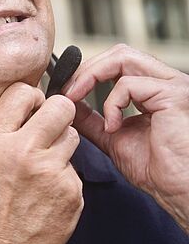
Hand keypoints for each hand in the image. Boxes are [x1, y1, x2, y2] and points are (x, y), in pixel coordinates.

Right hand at [0, 82, 82, 243]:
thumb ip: (5, 125)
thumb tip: (34, 100)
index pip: (23, 92)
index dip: (31, 97)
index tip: (31, 107)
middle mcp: (22, 151)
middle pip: (60, 107)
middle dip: (58, 112)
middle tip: (50, 124)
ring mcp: (51, 172)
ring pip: (73, 136)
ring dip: (61, 144)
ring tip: (43, 163)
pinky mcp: (72, 191)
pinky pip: (76, 167)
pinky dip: (64, 175)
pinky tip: (48, 189)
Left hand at [64, 44, 188, 231]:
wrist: (178, 189)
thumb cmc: (157, 169)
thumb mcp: (112, 136)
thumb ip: (92, 118)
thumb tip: (68, 103)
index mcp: (154, 90)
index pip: (117, 63)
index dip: (87, 72)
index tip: (65, 90)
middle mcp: (165, 82)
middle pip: (118, 53)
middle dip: (86, 70)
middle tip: (67, 91)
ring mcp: (172, 85)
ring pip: (123, 57)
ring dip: (91, 76)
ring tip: (77, 99)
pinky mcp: (172, 94)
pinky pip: (128, 84)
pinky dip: (111, 104)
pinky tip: (113, 127)